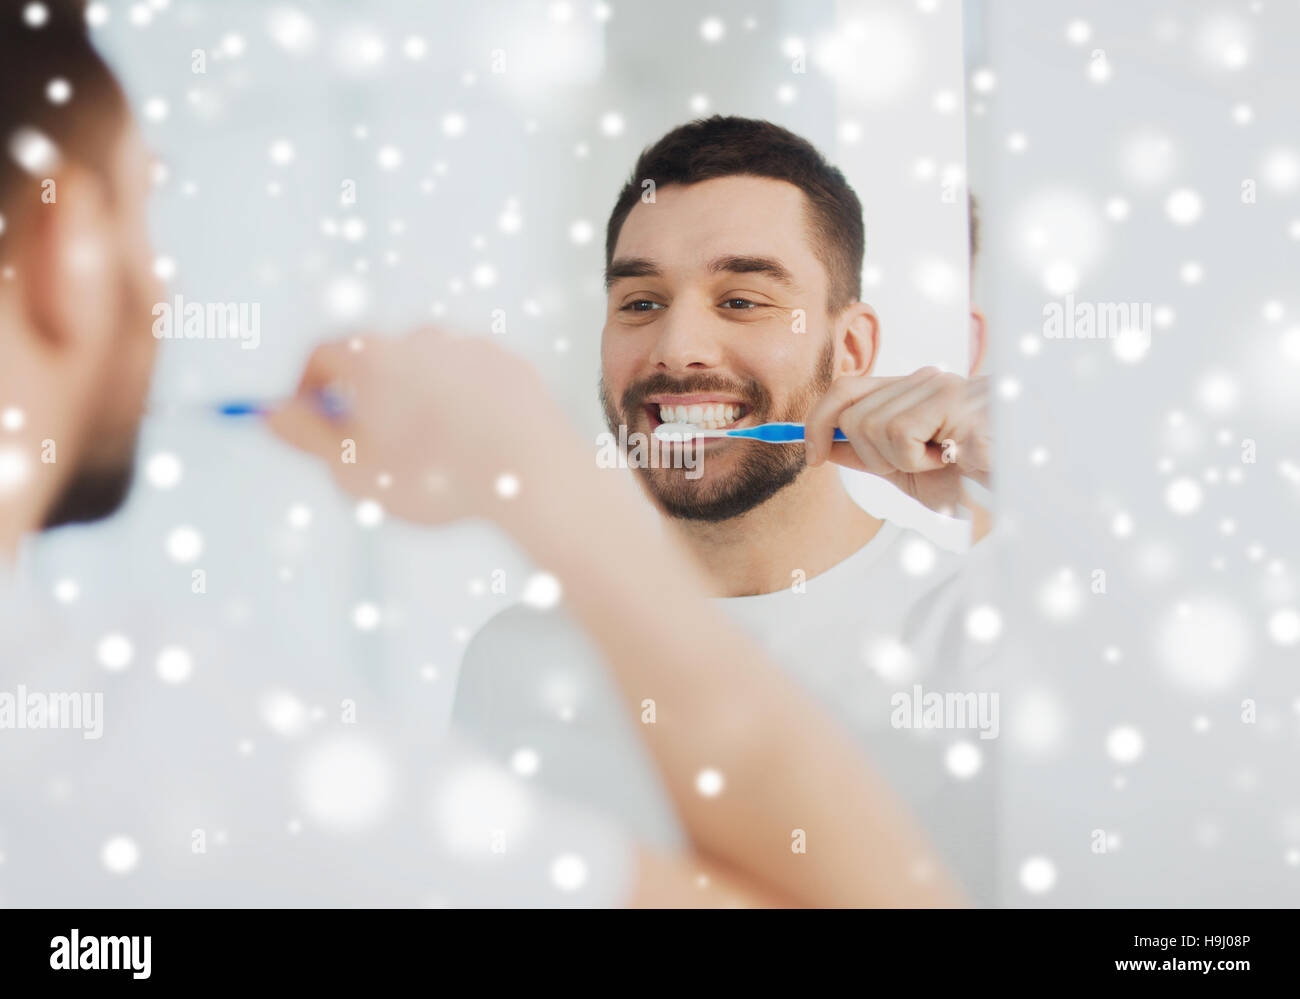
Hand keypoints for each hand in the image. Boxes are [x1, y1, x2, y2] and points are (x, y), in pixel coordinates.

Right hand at [267, 328, 567, 524]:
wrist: (531, 472)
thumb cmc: (436, 477)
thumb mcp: (352, 470)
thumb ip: (304, 437)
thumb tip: (272, 412)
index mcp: (371, 357)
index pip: (321, 357)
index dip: (306, 389)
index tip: (311, 421)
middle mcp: (418, 338)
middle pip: (376, 362)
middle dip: (367, 401)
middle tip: (375, 450)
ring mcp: (468, 347)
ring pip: (428, 373)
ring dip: (419, 403)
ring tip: (434, 456)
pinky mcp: (510, 364)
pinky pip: (473, 382)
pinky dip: (465, 406)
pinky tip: (475, 446)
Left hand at [803, 367, 989, 514]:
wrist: (1022, 484)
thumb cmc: (974, 476)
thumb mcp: (909, 470)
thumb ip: (868, 454)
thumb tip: (824, 446)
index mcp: (910, 392)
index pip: (845, 389)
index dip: (817, 421)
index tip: (811, 456)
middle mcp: (922, 380)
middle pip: (850, 412)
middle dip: (870, 455)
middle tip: (912, 465)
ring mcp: (937, 385)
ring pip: (869, 425)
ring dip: (899, 459)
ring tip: (940, 459)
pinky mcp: (952, 399)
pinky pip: (898, 432)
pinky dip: (917, 459)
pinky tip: (949, 457)